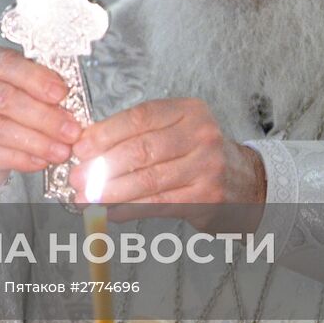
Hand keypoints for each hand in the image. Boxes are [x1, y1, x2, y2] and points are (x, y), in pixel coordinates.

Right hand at [0, 47, 81, 203]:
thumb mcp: (13, 90)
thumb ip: (35, 91)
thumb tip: (67, 103)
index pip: (7, 64)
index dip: (37, 79)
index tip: (61, 93)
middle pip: (5, 98)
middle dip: (44, 116)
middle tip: (70, 130)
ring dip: (36, 141)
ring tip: (60, 150)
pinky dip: (20, 158)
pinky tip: (40, 160)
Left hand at [67, 98, 265, 225]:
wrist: (246, 182)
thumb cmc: (198, 154)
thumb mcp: (176, 131)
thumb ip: (138, 135)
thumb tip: (88, 148)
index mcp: (189, 110)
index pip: (140, 117)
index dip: (106, 132)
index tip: (80, 147)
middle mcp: (201, 135)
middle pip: (142, 149)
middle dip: (103, 166)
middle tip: (77, 177)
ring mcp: (206, 167)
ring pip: (148, 180)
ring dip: (110, 192)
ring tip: (86, 198)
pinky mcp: (207, 198)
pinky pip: (158, 204)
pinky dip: (129, 209)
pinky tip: (110, 212)